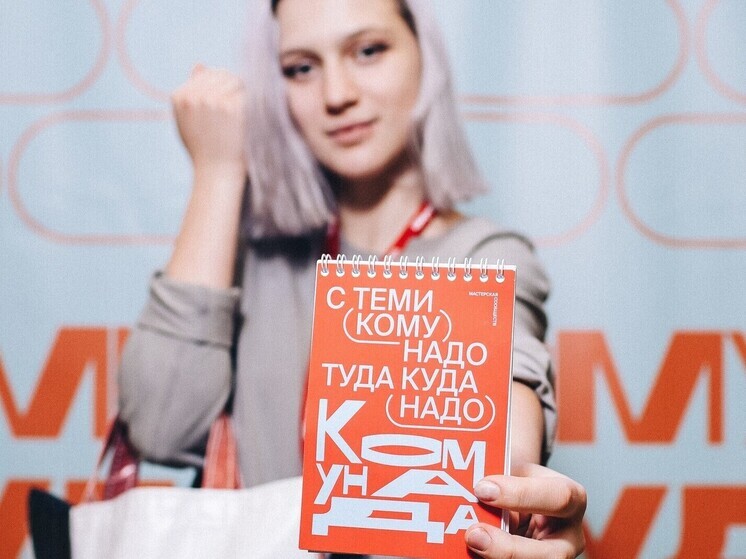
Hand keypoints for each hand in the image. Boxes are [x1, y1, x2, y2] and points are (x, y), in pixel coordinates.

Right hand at [171, 64, 248, 177]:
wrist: (217, 172)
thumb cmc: (204, 148)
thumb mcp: (189, 120)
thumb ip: (191, 93)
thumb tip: (199, 64)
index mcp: (179, 96)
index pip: (207, 74)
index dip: (222, 86)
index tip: (228, 104)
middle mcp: (194, 96)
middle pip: (222, 74)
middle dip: (234, 87)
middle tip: (239, 110)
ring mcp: (213, 101)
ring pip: (236, 81)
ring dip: (244, 94)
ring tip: (242, 116)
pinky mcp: (232, 108)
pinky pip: (248, 94)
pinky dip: (253, 104)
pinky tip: (250, 119)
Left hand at [465, 463, 586, 558]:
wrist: (515, 495)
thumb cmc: (517, 479)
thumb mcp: (514, 468)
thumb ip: (498, 476)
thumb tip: (472, 489)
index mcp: (571, 499)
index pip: (558, 498)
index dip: (520, 494)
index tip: (482, 488)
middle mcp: (569, 536)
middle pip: (552, 554)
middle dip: (509, 549)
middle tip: (474, 535)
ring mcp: (553, 557)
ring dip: (497, 556)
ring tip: (470, 543)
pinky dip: (487, 558)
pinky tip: (470, 551)